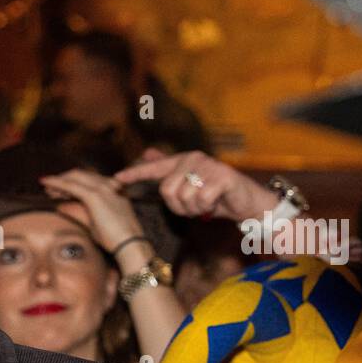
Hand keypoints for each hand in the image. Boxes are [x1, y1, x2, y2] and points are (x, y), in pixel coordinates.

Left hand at [38, 168, 145, 256]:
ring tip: (45, 187)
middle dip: (63, 179)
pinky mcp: (94, 196)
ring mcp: (102, 188)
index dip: (71, 182)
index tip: (58, 190)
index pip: (87, 180)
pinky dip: (57, 183)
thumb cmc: (114, 238)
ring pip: (74, 177)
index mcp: (111, 190)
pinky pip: (71, 185)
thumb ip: (78, 211)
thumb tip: (60, 206)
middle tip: (48, 187)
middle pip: (80, 175)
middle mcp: (108, 185)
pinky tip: (46, 183)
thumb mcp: (93, 222)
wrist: (129, 244)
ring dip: (59, 181)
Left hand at [114, 149, 278, 222]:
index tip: (115, 180)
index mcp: (183, 161)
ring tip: (205, 203)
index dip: (134, 175)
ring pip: (183, 197)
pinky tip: (216, 203)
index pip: (154, 168)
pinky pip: (201, 200)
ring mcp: (209, 166)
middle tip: (194, 206)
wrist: (246, 202)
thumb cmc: (215, 195)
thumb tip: (147, 154)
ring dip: (194, 209)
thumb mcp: (189, 186)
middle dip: (178, 206)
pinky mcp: (223, 177)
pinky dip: (207, 208)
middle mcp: (193, 159)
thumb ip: (169, 172)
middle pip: (167, 190)